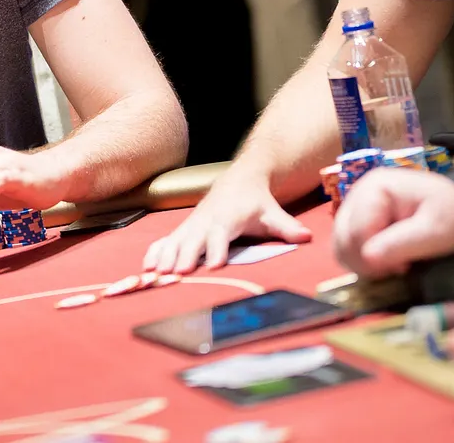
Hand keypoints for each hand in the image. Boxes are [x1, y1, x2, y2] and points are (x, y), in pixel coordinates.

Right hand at [142, 167, 309, 272]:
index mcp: (228, 217)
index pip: (221, 234)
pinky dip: (155, 251)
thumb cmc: (256, 201)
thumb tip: (307, 237)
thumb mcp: (272, 212)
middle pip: (193, 240)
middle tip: (177, 273)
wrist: (238, 180)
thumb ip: (287, 227)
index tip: (214, 264)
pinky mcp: (184, 229)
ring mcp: (193, 225)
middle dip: (185, 255)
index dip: (217, 248)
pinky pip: (166, 240)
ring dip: (165, 256)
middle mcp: (206, 220)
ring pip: (176, 240)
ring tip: (155, 272)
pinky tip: (146, 265)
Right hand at [331, 168, 453, 277]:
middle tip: (400, 269)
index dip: (374, 257)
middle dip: (367, 261)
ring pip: (341, 245)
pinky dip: (362, 261)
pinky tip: (386, 262)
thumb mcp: (437, 231)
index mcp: (375, 188)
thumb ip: (402, 244)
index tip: (403, 268)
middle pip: (343, 238)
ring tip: (394, 266)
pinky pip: (347, 247)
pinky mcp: (356, 221)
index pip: (356, 232)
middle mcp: (357, 194)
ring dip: (363, 263)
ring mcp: (355, 208)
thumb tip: (367, 259)